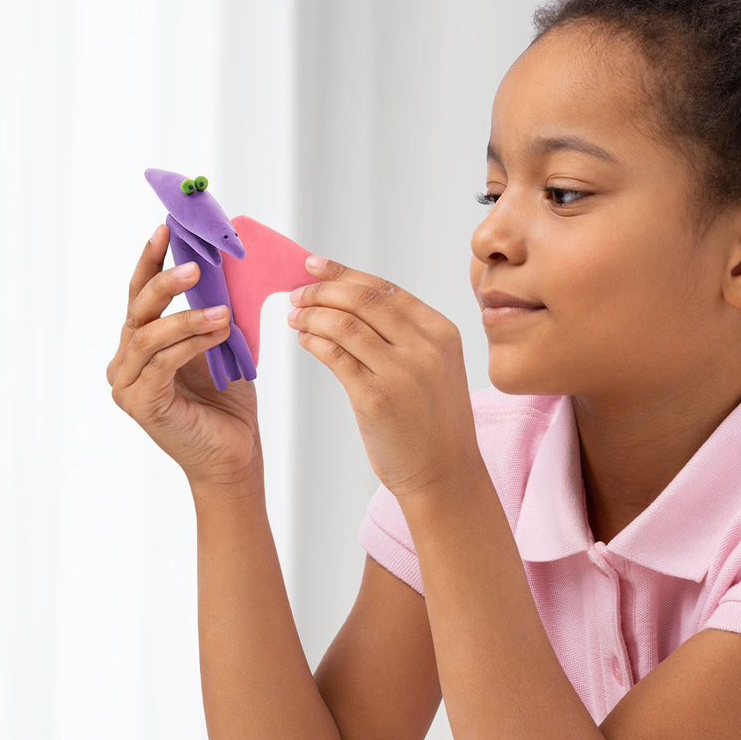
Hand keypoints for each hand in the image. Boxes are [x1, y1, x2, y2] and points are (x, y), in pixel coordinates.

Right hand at [107, 225, 261, 489]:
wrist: (233, 456)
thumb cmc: (227, 405)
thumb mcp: (221, 348)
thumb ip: (213, 313)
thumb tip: (223, 266)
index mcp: (141, 346)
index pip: (140, 296)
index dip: (150, 261)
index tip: (165, 229)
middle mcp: (125, 363)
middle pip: (138, 310)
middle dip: (165, 282)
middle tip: (195, 266)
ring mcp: (128, 385)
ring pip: (148, 335)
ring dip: (187, 318)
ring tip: (222, 312)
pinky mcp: (142, 404)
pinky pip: (162, 363)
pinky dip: (190, 344)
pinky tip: (217, 333)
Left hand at [288, 257, 481, 499]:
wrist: (446, 474)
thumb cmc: (435, 423)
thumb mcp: (435, 368)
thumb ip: (406, 334)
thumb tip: (352, 301)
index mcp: (441, 332)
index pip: (385, 289)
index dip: (344, 273)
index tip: (314, 266)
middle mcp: (424, 346)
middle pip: (362, 299)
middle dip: (321, 290)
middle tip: (297, 294)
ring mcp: (401, 372)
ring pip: (343, 324)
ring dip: (311, 315)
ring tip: (295, 317)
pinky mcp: (375, 398)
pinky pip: (334, 356)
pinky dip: (313, 342)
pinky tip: (304, 340)